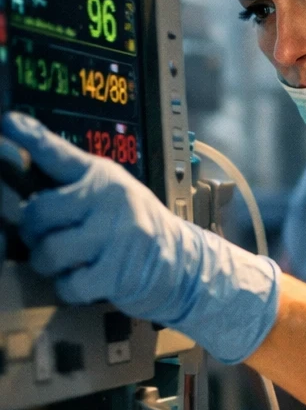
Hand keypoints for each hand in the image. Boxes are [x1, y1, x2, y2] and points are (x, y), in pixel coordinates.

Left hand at [3, 113, 279, 364]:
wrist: (183, 263)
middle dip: (33, 232)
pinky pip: (68, 284)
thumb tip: (22, 168)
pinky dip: (70, 287)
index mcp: (103, 177)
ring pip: (47, 252)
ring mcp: (115, 236)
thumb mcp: (111, 192)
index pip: (58, 153)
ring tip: (66, 260)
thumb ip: (72, 182)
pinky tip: (85, 278)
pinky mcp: (117, 272)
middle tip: (45, 237)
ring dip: (47, 263)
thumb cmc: (137, 227)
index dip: (29, 137)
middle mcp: (110, 200)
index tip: (7, 122)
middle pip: (37, 213)